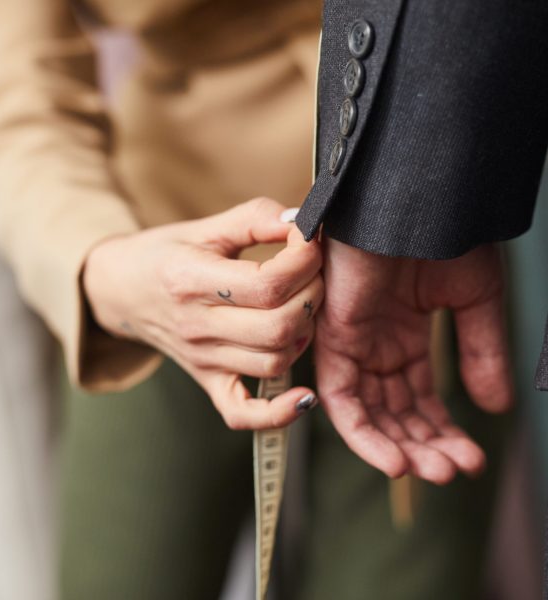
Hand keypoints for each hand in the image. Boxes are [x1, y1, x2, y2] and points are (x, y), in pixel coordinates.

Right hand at [83, 198, 322, 428]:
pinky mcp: (207, 380)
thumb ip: (254, 218)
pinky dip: (278, 413)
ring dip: (304, 333)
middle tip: (312, 273)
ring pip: (274, 362)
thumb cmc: (164, 256)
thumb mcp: (204, 227)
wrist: (121, 290)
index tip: (309, 244)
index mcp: (191, 280)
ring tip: (301, 306)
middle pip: (278, 327)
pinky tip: (303, 395)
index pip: (267, 285)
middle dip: (312, 296)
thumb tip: (301, 220)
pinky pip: (243, 413)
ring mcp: (202, 360)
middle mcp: (196, 326)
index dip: (303, 263)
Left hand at [315, 239, 511, 483]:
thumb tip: (496, 407)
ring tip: (435, 472)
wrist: (418, 196)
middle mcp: (375, 343)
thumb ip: (480, 352)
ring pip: (368, 411)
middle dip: (424, 444)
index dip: (443, 430)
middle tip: (455, 471)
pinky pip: (340, 396)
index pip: (418, 396)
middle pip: (393, 409)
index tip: (472, 459)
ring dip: (398, 447)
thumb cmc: (444, 235)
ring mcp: (352, 340)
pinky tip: (395, 462)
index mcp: (404, 334)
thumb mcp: (474, 299)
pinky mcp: (333, 335)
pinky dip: (363, 434)